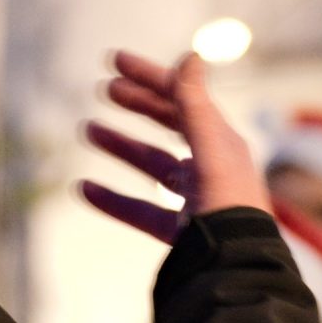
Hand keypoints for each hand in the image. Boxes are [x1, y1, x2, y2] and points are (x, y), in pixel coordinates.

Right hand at [79, 50, 266, 243]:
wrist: (236, 268)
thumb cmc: (229, 206)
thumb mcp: (211, 150)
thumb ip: (195, 105)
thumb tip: (191, 54)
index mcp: (222, 142)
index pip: (184, 98)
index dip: (150, 76)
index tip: (114, 62)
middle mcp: (211, 166)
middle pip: (171, 125)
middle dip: (138, 104)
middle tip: (103, 90)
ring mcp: (195, 200)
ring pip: (153, 165)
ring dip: (121, 146)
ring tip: (88, 130)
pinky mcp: (180, 232)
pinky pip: (141, 210)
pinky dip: (113, 199)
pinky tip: (85, 189)